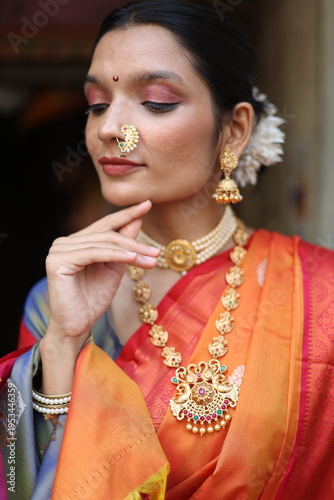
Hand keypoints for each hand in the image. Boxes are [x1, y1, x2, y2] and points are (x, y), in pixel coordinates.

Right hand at [44, 200, 157, 344]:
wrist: (76, 326)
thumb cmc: (93, 299)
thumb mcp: (115, 268)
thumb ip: (124, 245)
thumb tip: (138, 219)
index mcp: (76, 242)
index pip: (105, 224)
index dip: (126, 214)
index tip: (148, 203)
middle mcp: (64, 242)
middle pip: (107, 234)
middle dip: (135, 242)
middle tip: (156, 252)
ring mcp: (58, 250)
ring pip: (103, 243)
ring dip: (131, 251)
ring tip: (152, 259)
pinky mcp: (57, 261)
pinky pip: (93, 253)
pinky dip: (115, 254)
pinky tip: (132, 258)